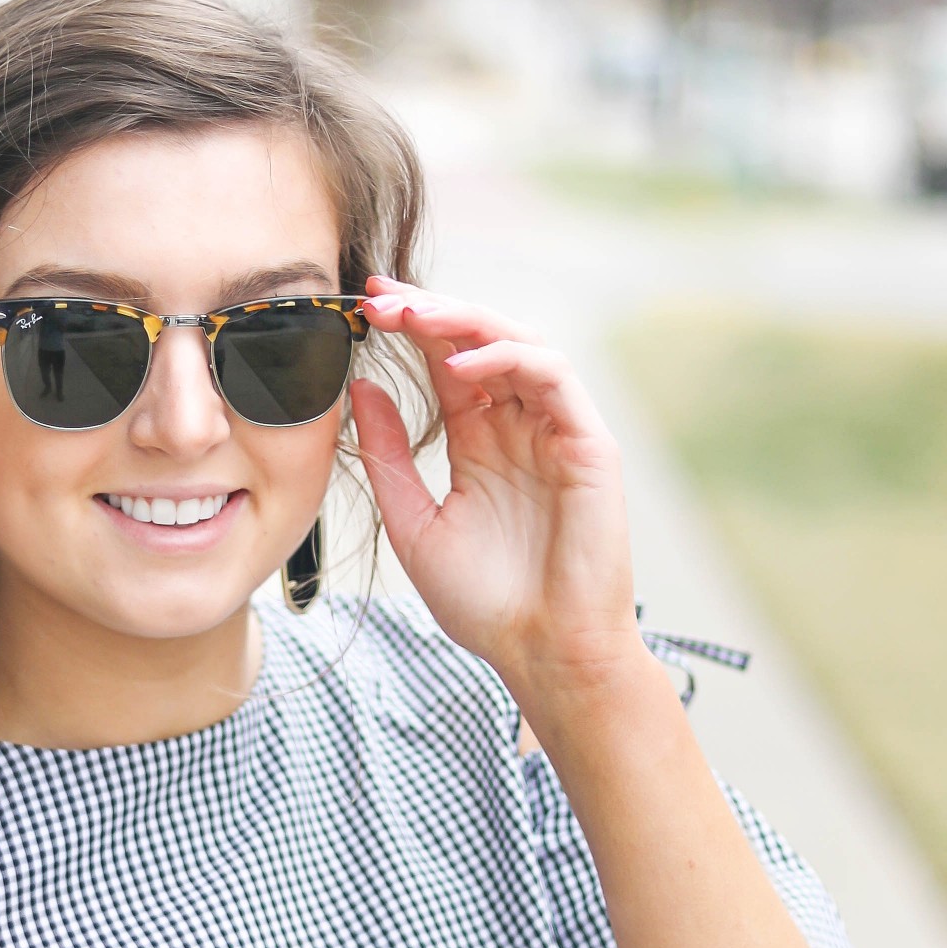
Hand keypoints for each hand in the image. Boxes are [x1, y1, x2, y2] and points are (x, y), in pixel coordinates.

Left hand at [349, 278, 657, 720]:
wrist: (542, 652)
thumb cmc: (485, 601)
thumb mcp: (413, 522)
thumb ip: (389, 456)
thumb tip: (358, 387)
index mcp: (481, 440)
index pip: (446, 361)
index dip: (409, 326)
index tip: (362, 304)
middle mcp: (521, 425)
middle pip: (479, 340)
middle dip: (430, 309)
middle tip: (380, 295)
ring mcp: (557, 430)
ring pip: (519, 343)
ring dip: (466, 320)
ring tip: (414, 316)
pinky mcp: (588, 443)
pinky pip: (553, 376)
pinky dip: (508, 357)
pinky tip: (461, 363)